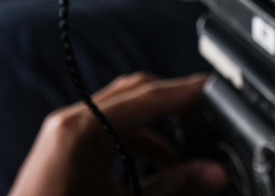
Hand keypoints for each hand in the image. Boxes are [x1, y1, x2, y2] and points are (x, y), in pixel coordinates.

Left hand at [9, 72, 227, 195]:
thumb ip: (172, 188)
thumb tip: (213, 173)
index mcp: (81, 128)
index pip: (145, 96)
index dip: (183, 92)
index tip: (212, 88)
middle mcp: (69, 122)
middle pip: (131, 93)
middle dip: (170, 101)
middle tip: (204, 108)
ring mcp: (62, 135)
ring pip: (119, 113)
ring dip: (153, 125)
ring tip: (184, 146)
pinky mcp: (62, 151)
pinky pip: (105, 132)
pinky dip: (134, 141)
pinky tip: (154, 164)